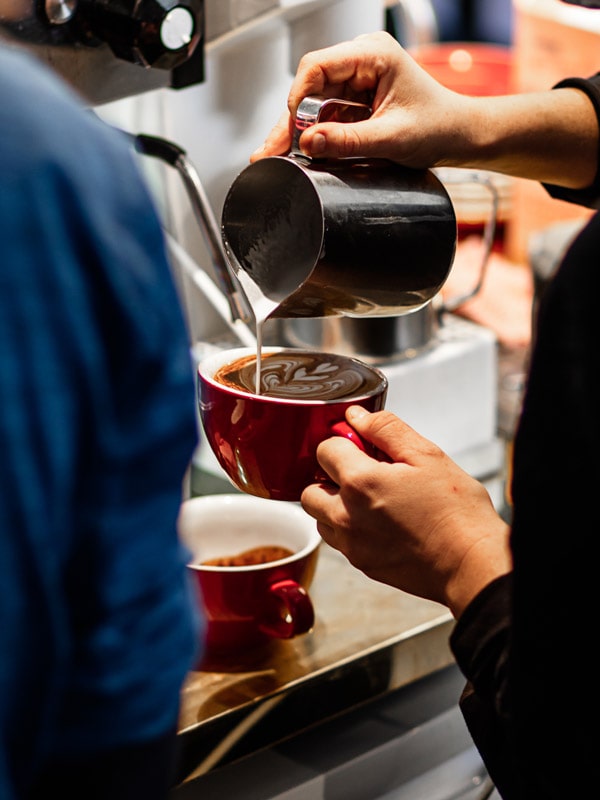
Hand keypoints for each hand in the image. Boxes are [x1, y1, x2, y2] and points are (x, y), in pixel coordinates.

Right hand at [250, 31, 597, 188]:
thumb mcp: (392, 138)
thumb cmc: (440, 127)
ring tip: (277, 157)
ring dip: (297, 131)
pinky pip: (325, 116)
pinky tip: (299, 153)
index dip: (297, 96)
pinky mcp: (356, 103)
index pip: (317, 66)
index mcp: (372, 55)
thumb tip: (307, 143)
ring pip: (313, 104)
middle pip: (308, 86)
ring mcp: (356, 82)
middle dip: (289, 121)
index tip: (290, 126)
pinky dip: (312, 136)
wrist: (461, 137)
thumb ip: (348, 141)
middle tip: (270, 151)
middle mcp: (360, 63)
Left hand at [301, 406, 511, 618]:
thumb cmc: (457, 512)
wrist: (471, 564)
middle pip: (309, 488)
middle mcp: (346, 516)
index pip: (325, 450)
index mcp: (360, 483)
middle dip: (330, 476)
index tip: (364, 447)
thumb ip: (386, 429)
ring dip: (335, 504)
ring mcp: (352, 544)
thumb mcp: (427, 455)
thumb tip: (357, 417)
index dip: (345, 442)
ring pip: (320, 517)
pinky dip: (348, 528)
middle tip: (363, 473)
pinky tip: (380, 522)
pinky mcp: (362, 564)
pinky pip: (339, 541)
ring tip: (371, 499)